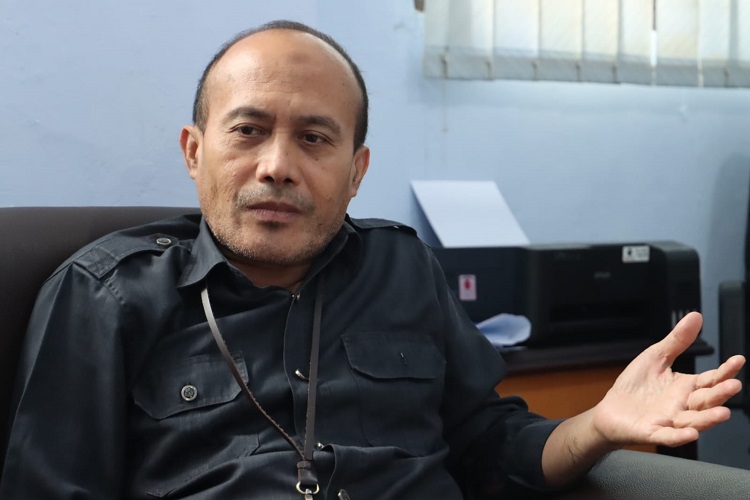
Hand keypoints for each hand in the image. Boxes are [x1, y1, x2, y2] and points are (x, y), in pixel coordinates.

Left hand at [592, 312, 744, 447]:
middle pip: (706, 400)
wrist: (610, 409)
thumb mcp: (656, 357)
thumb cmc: (636, 386)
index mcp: (686, 387)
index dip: (725, 371)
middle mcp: (683, 405)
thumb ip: (677, 341)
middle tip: (734, 385)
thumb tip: (695, 317)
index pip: (711, 379)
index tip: (738, 360)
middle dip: (721, 394)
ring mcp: (670, 420)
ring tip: (723, 413)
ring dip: (708, 418)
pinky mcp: (653, 432)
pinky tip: (691, 433)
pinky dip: (680, 435)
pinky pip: (669, 436)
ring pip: (694, 421)